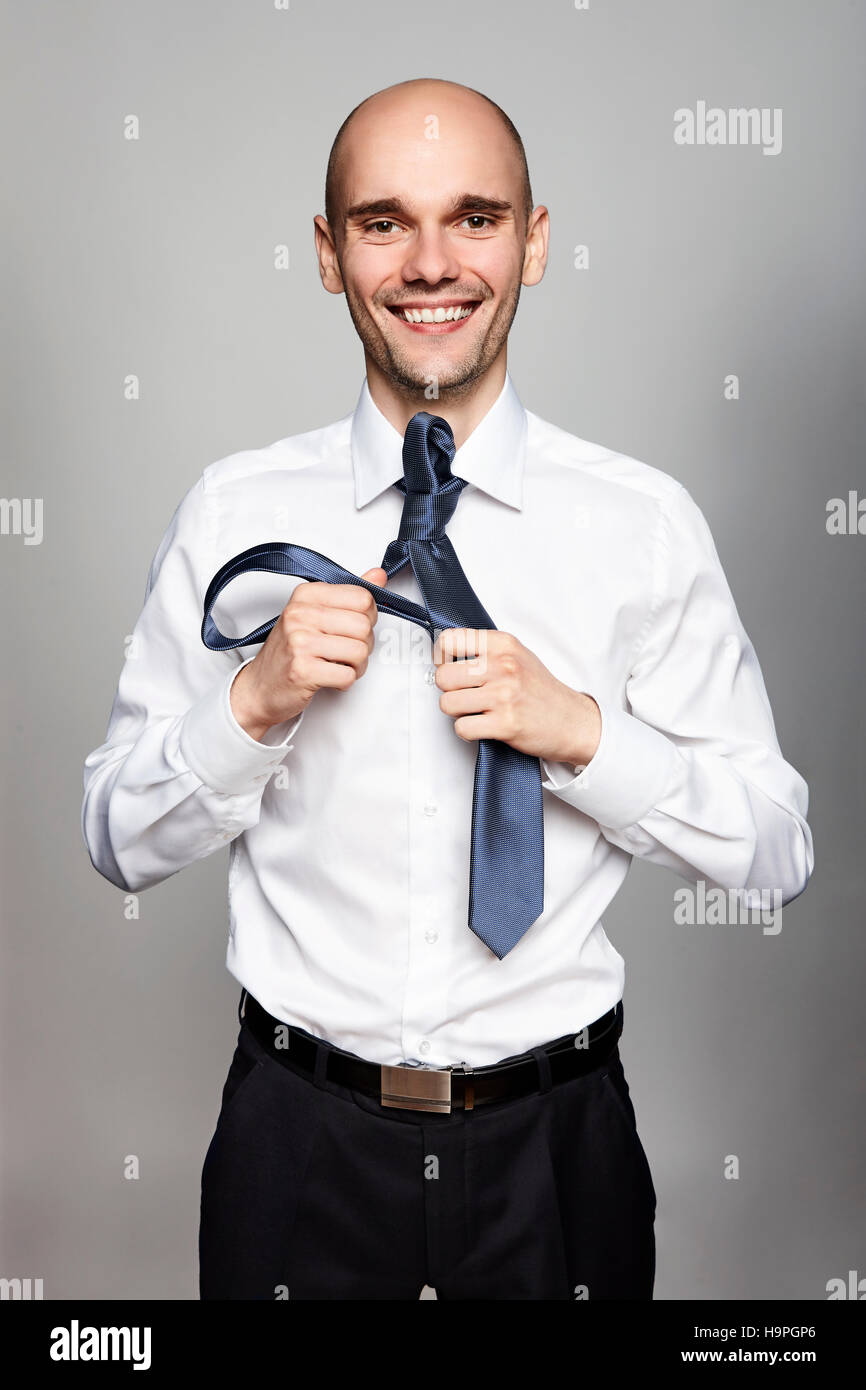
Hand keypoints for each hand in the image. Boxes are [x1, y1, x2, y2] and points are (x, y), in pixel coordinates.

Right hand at [230, 567, 386, 740]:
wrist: (261, 686)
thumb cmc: (290, 651)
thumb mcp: (316, 615)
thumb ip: (349, 596)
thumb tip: (378, 575)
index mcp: (306, 595)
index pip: (363, 597)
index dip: (367, 617)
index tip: (351, 627)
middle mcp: (300, 614)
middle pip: (364, 626)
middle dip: (363, 645)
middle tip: (345, 651)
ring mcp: (300, 642)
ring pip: (360, 651)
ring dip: (356, 666)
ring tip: (338, 665)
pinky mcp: (302, 670)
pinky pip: (347, 675)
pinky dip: (345, 682)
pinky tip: (330, 678)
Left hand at [433, 628, 600, 766]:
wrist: (572, 721)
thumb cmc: (541, 691)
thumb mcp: (517, 655)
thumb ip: (484, 650)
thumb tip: (444, 653)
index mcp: (503, 644)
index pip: (449, 641)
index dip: (441, 658)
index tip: (449, 667)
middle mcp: (503, 666)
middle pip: (442, 676)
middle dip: (449, 690)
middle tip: (465, 694)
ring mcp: (504, 695)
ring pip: (447, 703)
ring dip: (457, 712)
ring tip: (476, 711)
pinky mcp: (505, 723)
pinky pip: (462, 728)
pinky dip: (467, 731)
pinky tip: (482, 726)